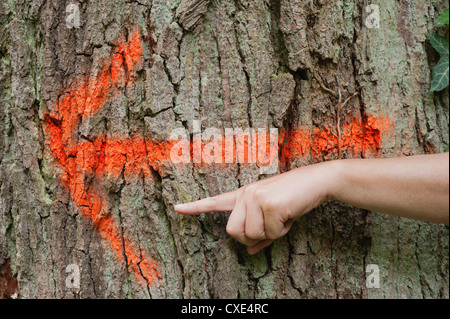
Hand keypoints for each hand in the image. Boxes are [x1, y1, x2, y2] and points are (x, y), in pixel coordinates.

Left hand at [175, 161, 336, 254]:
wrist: (316, 181)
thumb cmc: (294, 199)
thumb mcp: (275, 217)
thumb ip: (260, 234)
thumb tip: (250, 252)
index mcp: (243, 195)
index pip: (215, 202)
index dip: (195, 207)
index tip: (177, 208)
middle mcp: (245, 194)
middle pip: (232, 232)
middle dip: (251, 237)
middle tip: (270, 228)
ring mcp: (256, 198)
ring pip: (251, 235)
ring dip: (270, 234)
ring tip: (283, 218)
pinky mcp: (269, 204)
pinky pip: (271, 233)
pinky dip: (283, 231)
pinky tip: (290, 215)